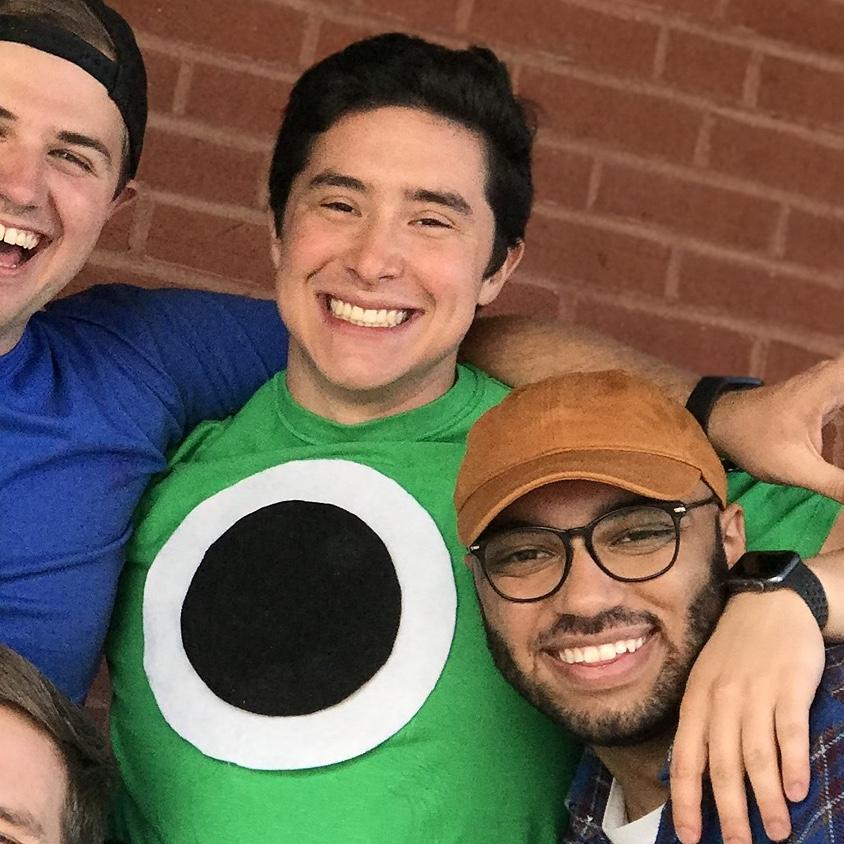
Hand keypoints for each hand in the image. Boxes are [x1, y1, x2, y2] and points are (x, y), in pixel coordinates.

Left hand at [670, 590, 824, 843]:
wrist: (770, 602)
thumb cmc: (735, 648)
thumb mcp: (704, 679)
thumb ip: (700, 721)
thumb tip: (689, 771)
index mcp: (696, 700)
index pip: (685, 758)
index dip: (686, 799)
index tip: (689, 835)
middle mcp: (721, 699)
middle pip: (722, 765)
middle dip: (729, 812)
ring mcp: (755, 693)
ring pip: (756, 755)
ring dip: (766, 799)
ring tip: (776, 832)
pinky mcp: (789, 686)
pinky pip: (789, 731)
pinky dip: (792, 764)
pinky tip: (797, 791)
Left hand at [708, 354, 843, 502]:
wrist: (720, 424)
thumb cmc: (753, 440)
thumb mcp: (799, 469)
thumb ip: (842, 486)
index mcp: (834, 382)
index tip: (842, 440)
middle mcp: (837, 376)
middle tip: (835, 449)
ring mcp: (835, 385)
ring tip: (830, 450)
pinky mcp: (832, 398)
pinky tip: (841, 449)